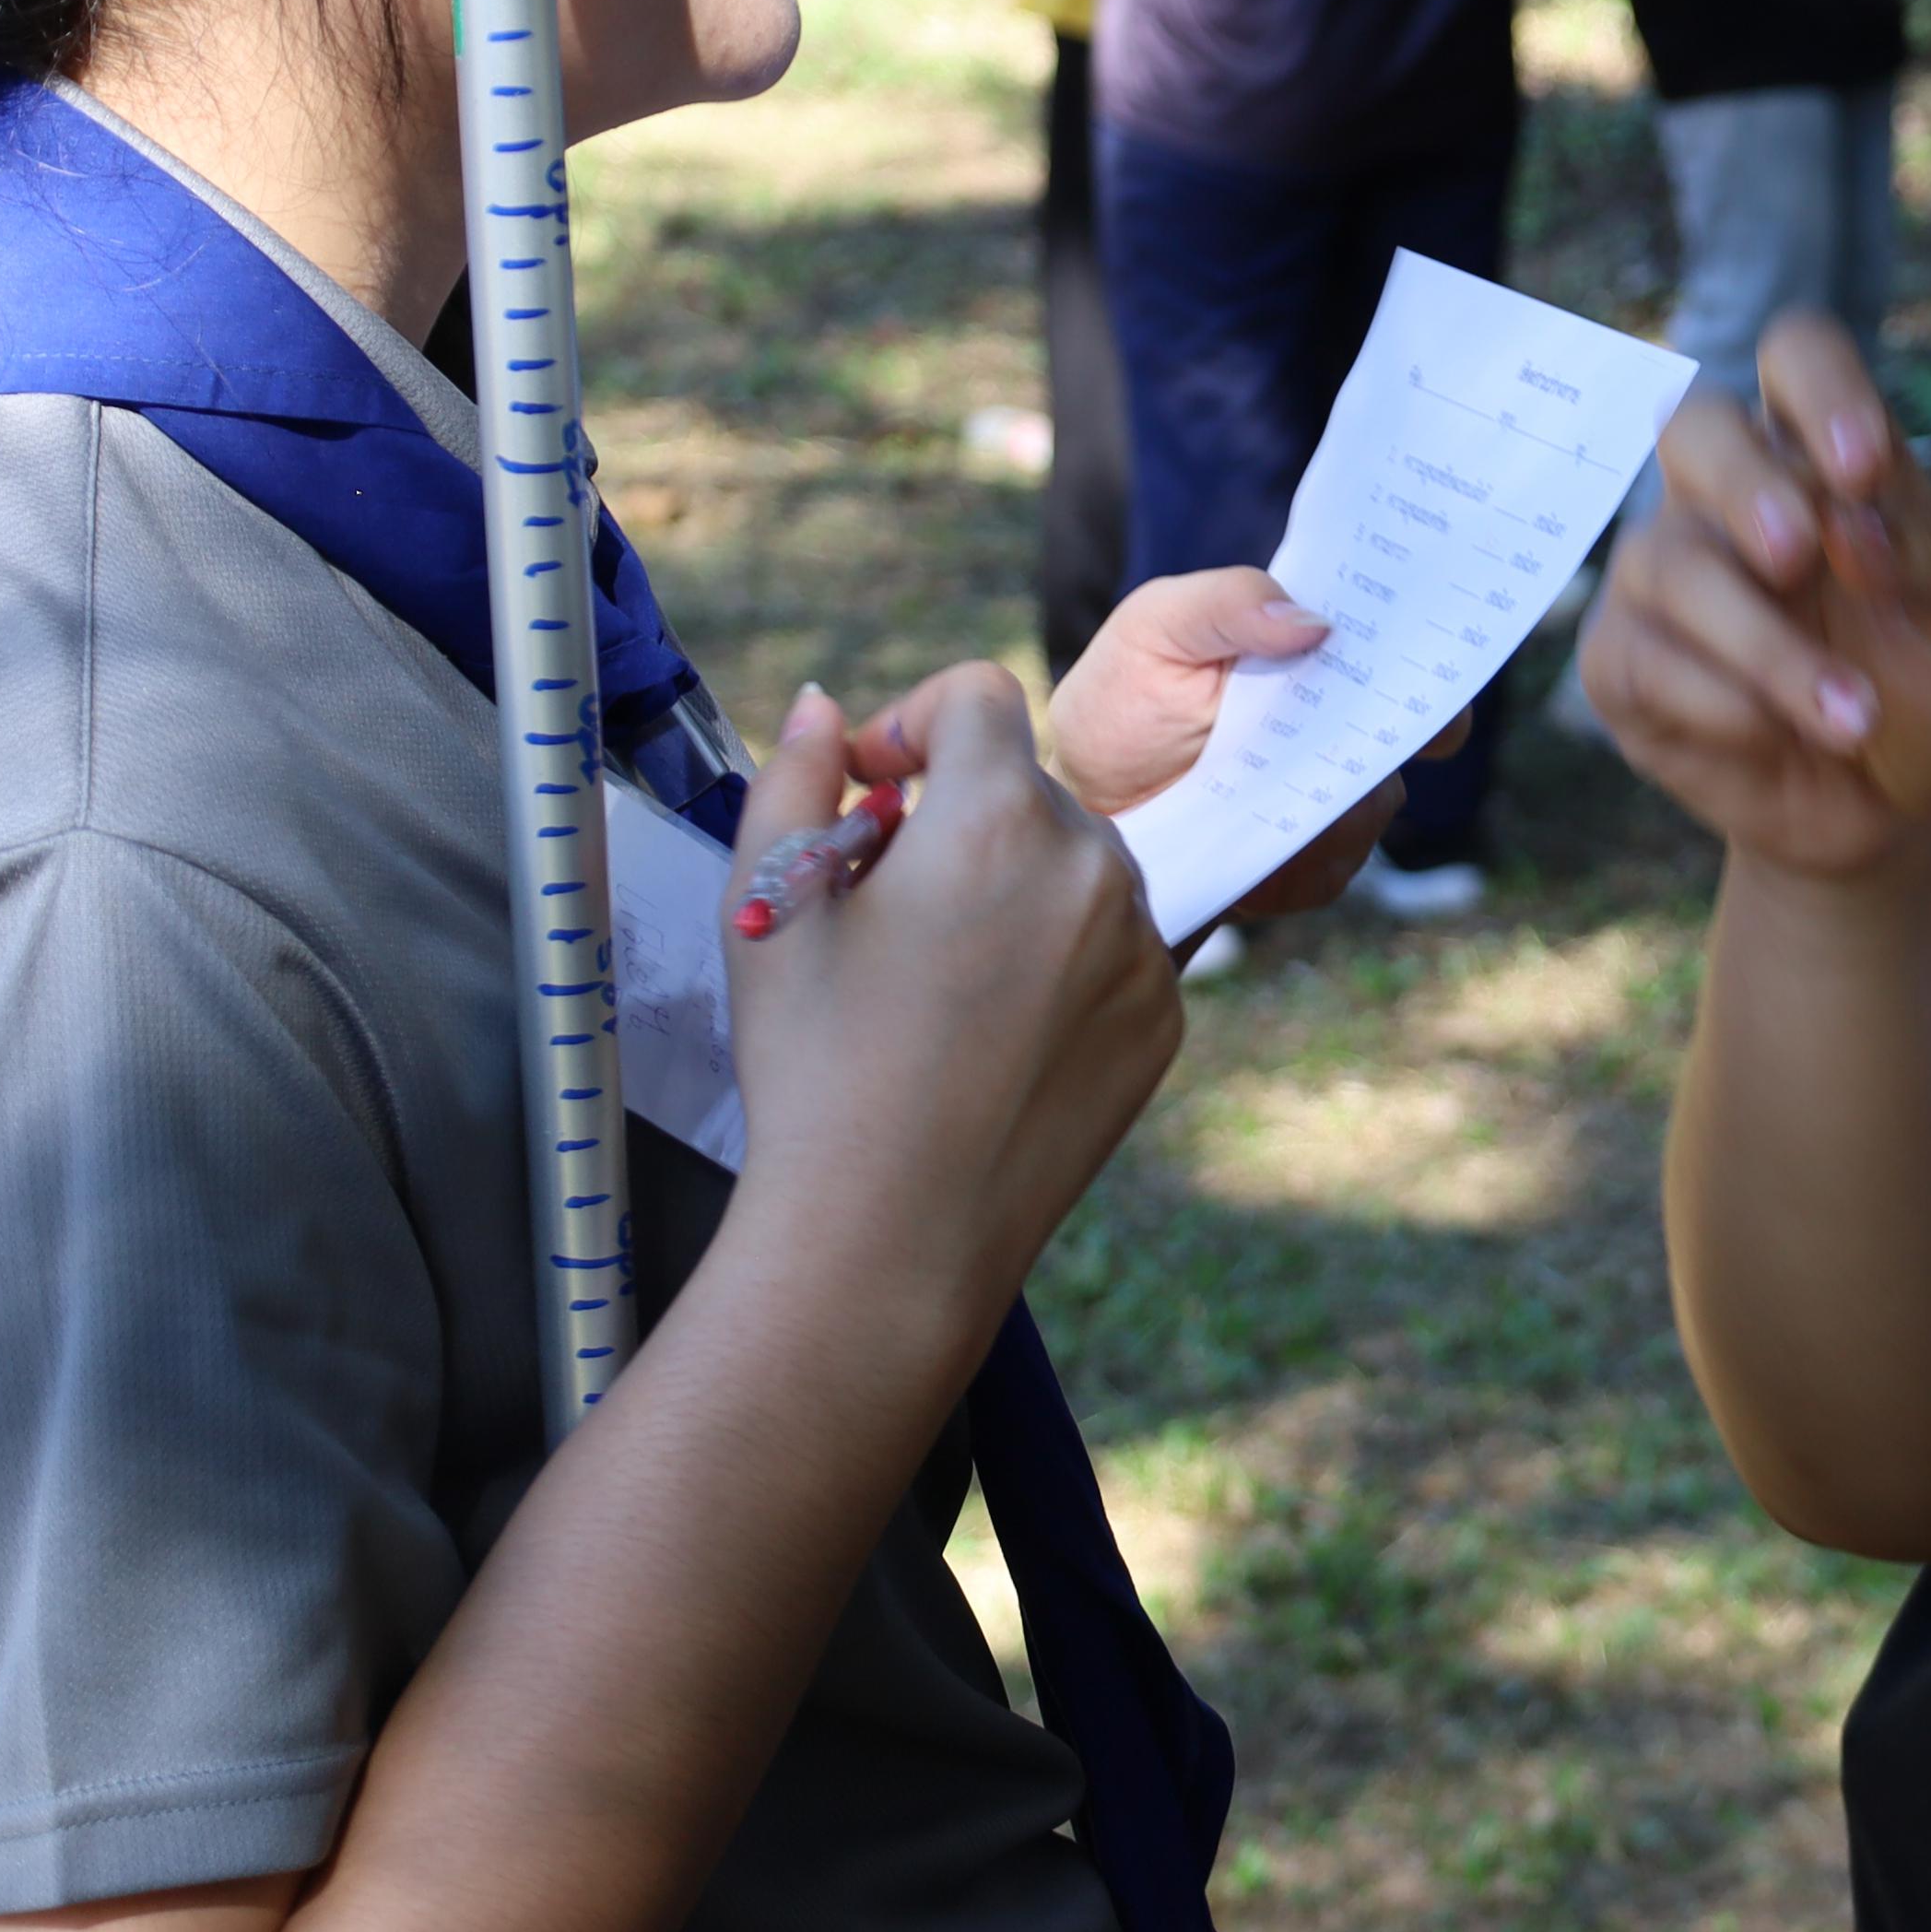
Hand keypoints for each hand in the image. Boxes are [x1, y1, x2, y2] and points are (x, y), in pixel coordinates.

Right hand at [719, 670, 1180, 1321]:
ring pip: (1076, 866)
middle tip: (886, 907)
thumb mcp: (766, 909)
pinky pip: (1114, 945)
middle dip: (957, 820)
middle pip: (1026, 787)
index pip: (977, 696)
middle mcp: (1094, 866)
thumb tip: (821, 710)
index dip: (912, 721)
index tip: (872, 789)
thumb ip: (792, 779)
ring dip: (1015, 886)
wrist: (891, 1235)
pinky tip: (992, 1036)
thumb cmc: (815, 1069)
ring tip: (939, 984)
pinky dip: (1062, 962)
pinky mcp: (1163, 1018)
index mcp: (996, 820)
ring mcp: (1143, 946)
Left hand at [1027, 570, 1439, 918]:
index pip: (1407, 648)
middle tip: (1321, 731)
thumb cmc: (1121, 701)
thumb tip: (1314, 623)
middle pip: (1412, 731)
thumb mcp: (1155, 626)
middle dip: (1383, 732)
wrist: (1084, 807)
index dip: (1433, 650)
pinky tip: (1235, 839)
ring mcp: (1337, 799)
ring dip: (1320, 797)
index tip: (1431, 651)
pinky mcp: (1314, 867)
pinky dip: (1287, 856)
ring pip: (1372, 803)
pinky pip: (1330, 864)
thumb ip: (1228, 603)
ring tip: (1244, 789)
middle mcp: (1345, 725)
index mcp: (1319, 652)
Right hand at [1576, 314, 1930, 883]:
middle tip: (1800, 556)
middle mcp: (1730, 497)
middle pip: (1694, 424)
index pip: (1797, 356)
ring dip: (1766, 645)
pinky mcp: (1624, 661)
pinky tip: (1777, 740)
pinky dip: (1722, 703)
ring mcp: (1666, 574)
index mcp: (1820, 455)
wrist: (1901, 809)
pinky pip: (1644, 657)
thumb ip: (1924, 545)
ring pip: (1673, 561)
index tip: (1864, 468)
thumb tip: (1846, 519)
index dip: (1822, 390)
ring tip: (1852, 718)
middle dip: (1747, 485)